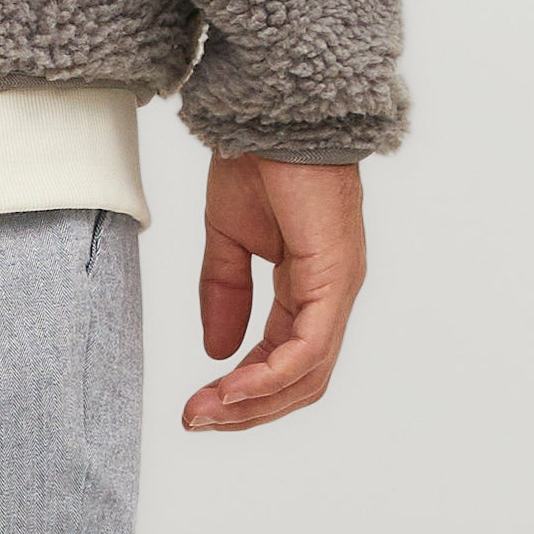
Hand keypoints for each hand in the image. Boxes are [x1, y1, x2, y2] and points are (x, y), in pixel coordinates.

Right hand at [184, 152, 366, 433]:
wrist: (274, 113)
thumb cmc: (260, 161)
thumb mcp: (229, 239)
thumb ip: (225, 292)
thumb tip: (218, 351)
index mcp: (311, 287)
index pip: (285, 360)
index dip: (243, 391)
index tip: (195, 405)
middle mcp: (332, 295)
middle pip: (301, 380)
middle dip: (247, 410)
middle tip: (196, 419)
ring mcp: (338, 288)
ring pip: (307, 373)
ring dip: (254, 402)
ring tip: (208, 412)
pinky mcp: (336, 278)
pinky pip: (308, 347)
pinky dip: (270, 376)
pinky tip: (233, 388)